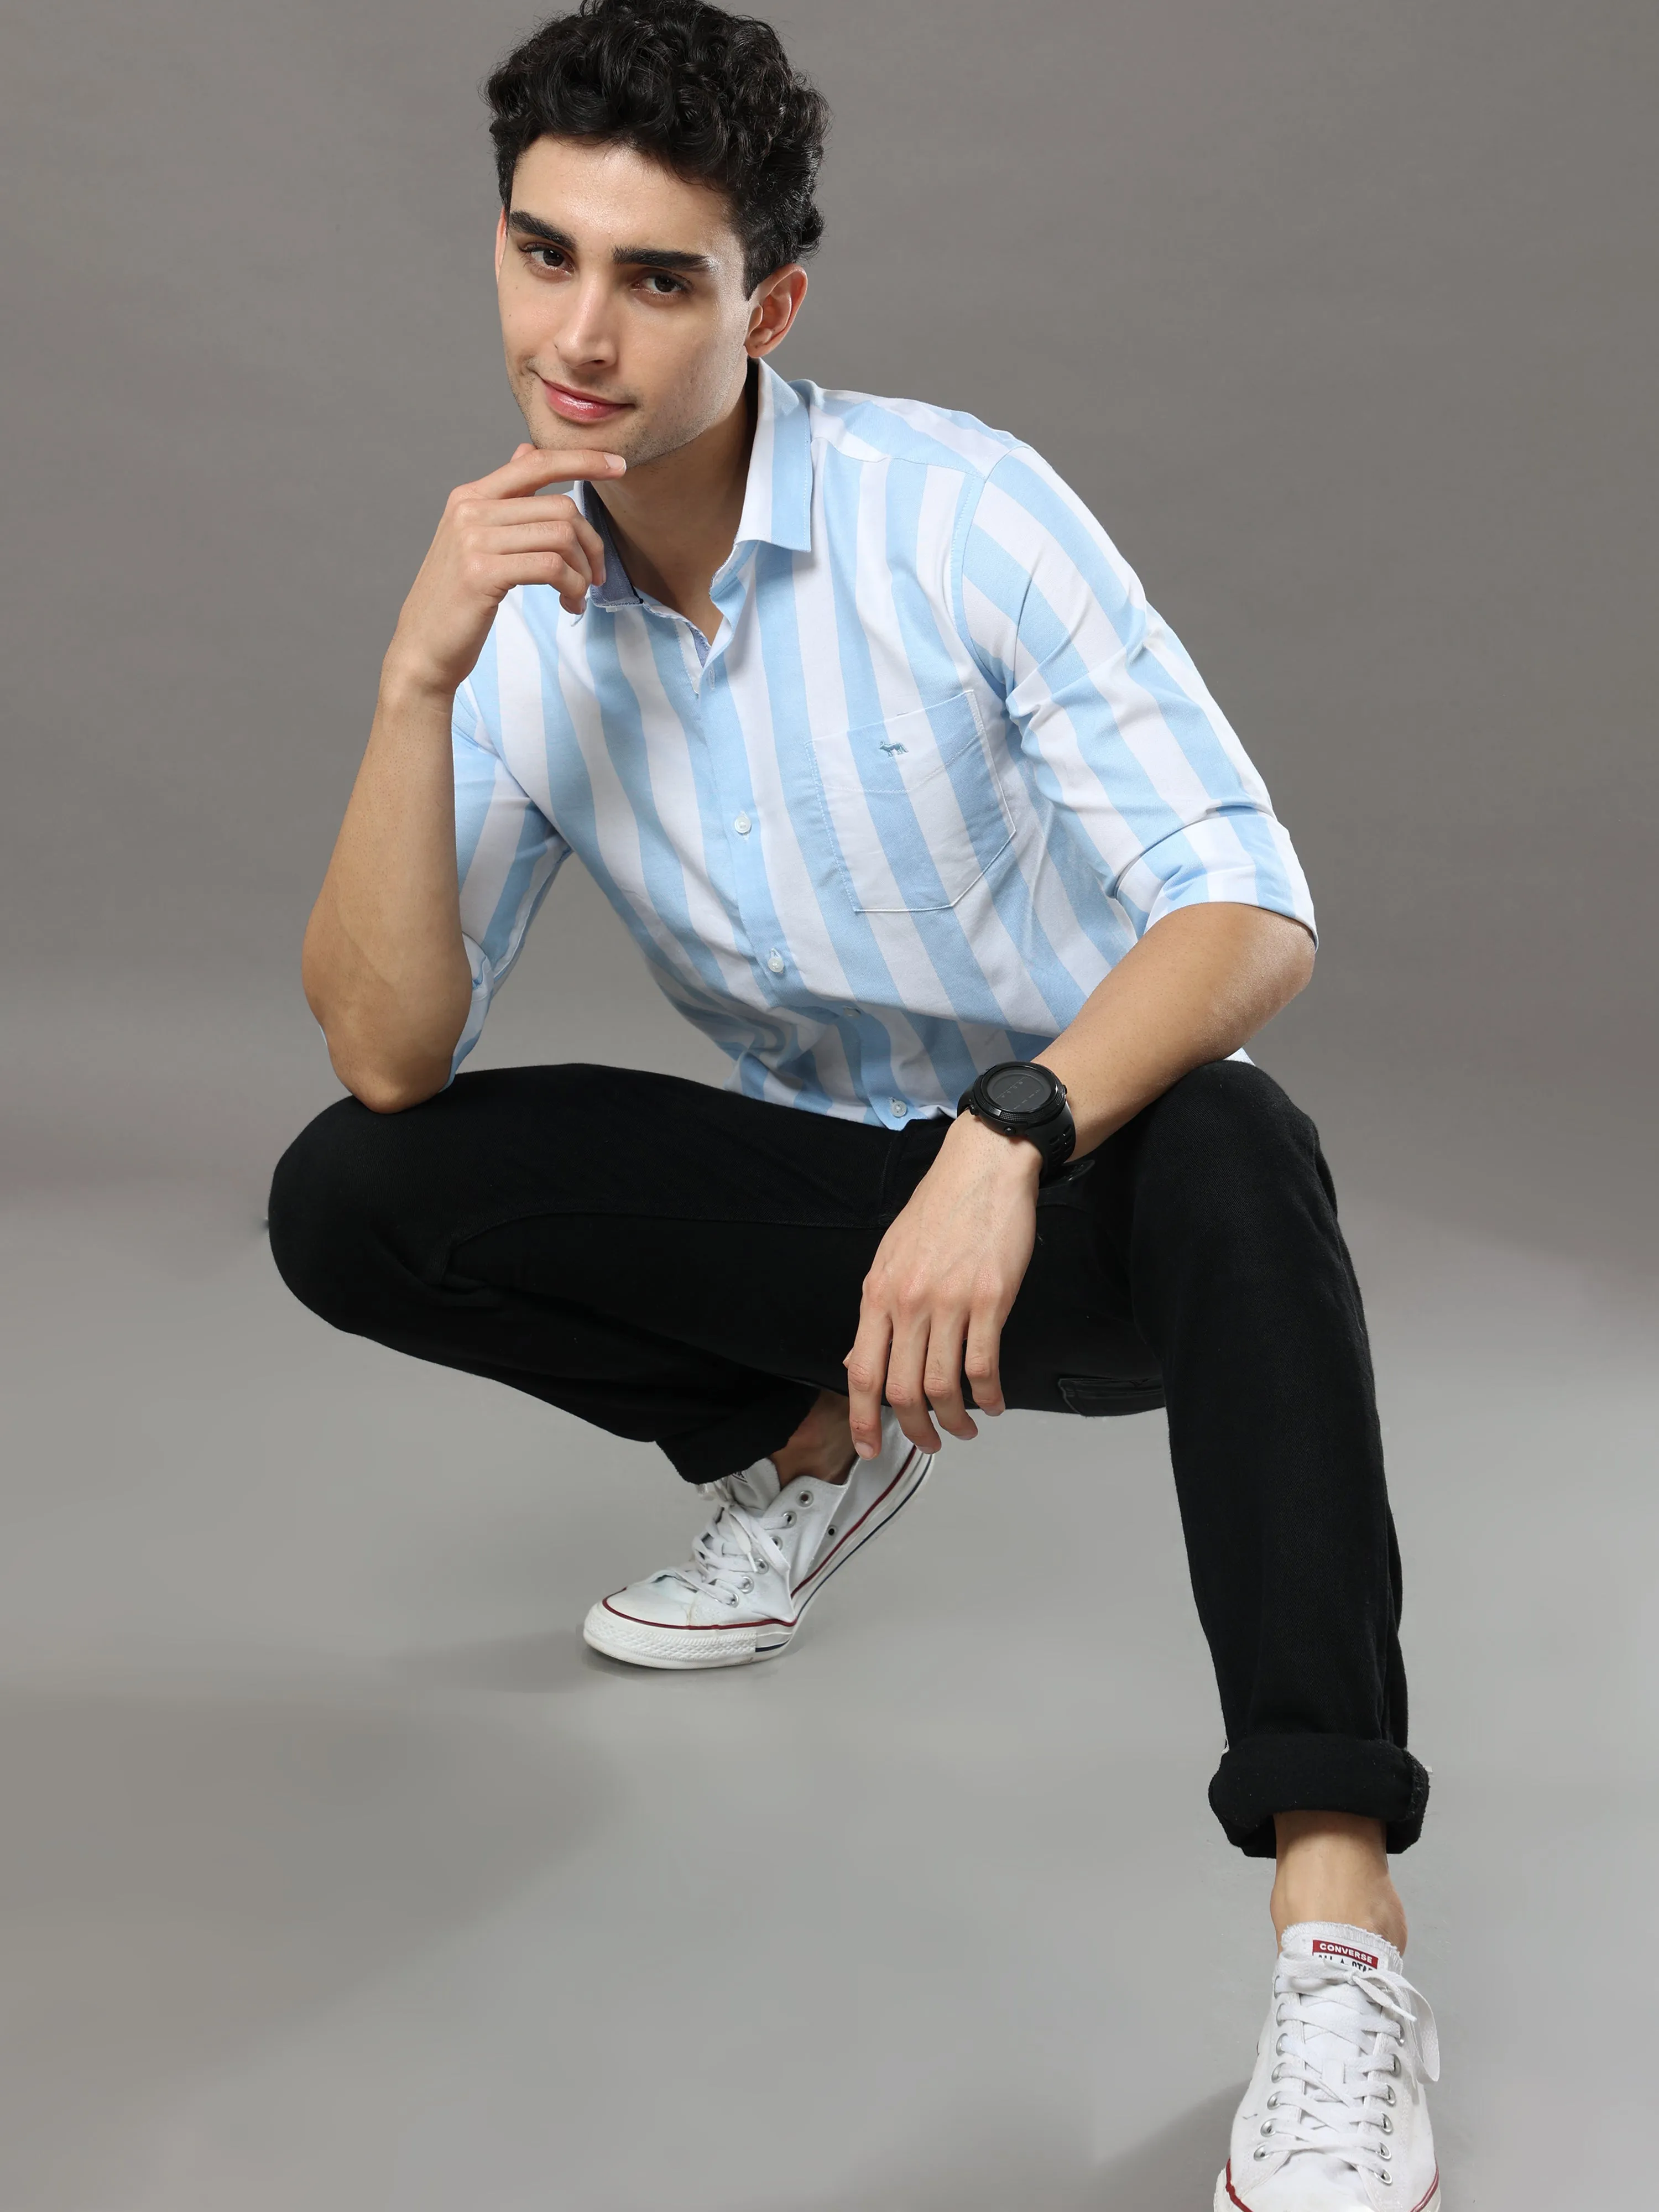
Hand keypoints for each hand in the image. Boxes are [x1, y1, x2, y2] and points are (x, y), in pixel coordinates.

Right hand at [385, 442, 625, 695]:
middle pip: (560, 506)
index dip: (581, 459)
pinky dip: (573, 588)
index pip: (535, 462)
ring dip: (583, 572)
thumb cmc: (457, 599)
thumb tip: (528, 450)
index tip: (618, 465)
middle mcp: (470, 510)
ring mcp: (474, 540)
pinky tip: (569, 605)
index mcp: (470, 496)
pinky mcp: (482, 572)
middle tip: (595, 576)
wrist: (423, 646)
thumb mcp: (476, 539)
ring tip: (578, 596)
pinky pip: (551, 567)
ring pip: (561, 537)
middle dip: (591, 544)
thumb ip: (505, 497)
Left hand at [844, 1113, 1041, 1457]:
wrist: (982, 1169)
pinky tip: (992, 1402)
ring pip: (942, 1386)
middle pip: (902, 1390)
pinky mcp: (990, 1298)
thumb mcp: (889, 1258)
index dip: (864, 1419)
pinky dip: (988, 1395)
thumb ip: (876, 1313)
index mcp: (877, 1294)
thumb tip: (855, 1360)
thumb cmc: (938, 1210)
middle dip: (915, 1430)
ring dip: (953, 1420)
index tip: (870, 1446)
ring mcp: (949, 1302)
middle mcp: (908, 1302)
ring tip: (964, 1428)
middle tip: (929, 1443)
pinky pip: (983, 1365)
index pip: (861, 1372)